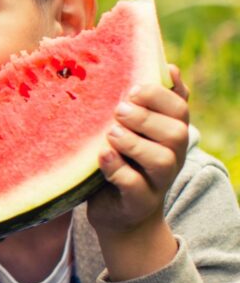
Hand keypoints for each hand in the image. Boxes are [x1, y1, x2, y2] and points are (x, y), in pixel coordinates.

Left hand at [87, 66, 188, 276]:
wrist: (120, 216)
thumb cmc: (124, 163)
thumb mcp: (136, 132)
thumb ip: (150, 104)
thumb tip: (170, 66)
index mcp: (170, 134)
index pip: (179, 108)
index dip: (159, 95)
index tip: (132, 89)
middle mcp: (171, 157)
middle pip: (176, 133)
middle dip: (147, 117)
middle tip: (119, 110)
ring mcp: (157, 182)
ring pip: (160, 160)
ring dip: (134, 142)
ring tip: (110, 133)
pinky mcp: (138, 202)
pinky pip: (134, 185)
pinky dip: (117, 168)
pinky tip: (102, 156)